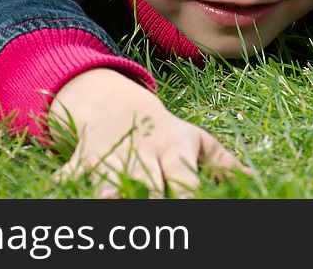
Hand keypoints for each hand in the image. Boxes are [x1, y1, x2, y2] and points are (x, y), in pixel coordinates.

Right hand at [49, 68, 247, 197]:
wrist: (115, 104)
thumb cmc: (164, 132)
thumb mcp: (195, 141)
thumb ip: (223, 162)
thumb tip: (256, 180)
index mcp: (172, 149)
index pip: (183, 176)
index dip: (186, 192)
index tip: (190, 207)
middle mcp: (142, 153)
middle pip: (145, 179)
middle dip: (147, 194)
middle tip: (149, 208)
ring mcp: (109, 155)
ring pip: (107, 175)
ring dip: (106, 189)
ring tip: (109, 200)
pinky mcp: (81, 159)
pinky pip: (68, 172)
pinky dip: (62, 183)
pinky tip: (56, 194)